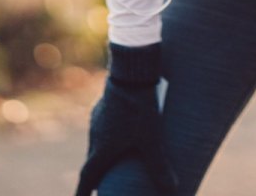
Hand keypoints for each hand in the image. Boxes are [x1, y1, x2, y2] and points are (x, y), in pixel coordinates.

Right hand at [75, 43, 176, 195]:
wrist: (130, 72)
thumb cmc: (140, 108)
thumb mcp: (152, 139)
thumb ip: (160, 165)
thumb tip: (173, 189)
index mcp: (102, 149)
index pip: (87, 177)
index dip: (83, 192)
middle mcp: (95, 135)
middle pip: (93, 161)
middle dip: (97, 174)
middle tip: (103, 184)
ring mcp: (97, 119)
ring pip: (98, 142)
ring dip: (104, 153)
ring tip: (115, 159)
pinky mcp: (104, 105)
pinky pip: (103, 126)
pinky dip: (109, 136)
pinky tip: (121, 131)